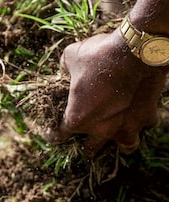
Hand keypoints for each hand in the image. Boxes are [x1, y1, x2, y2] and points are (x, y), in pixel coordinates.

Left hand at [51, 29, 167, 154]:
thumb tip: (65, 68)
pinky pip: (145, 125)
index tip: (54, 135)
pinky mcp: (148, 117)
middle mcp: (103, 129)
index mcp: (78, 119)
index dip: (56, 135)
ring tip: (118, 136)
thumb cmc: (98, 57)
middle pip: (92, 148)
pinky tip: (139, 114)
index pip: (61, 135)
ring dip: (120, 141)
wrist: (135, 52)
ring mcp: (127, 126)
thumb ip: (66, 68)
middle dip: (86, 145)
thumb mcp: (71, 57)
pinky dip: (141, 121)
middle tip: (84, 140)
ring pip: (126, 145)